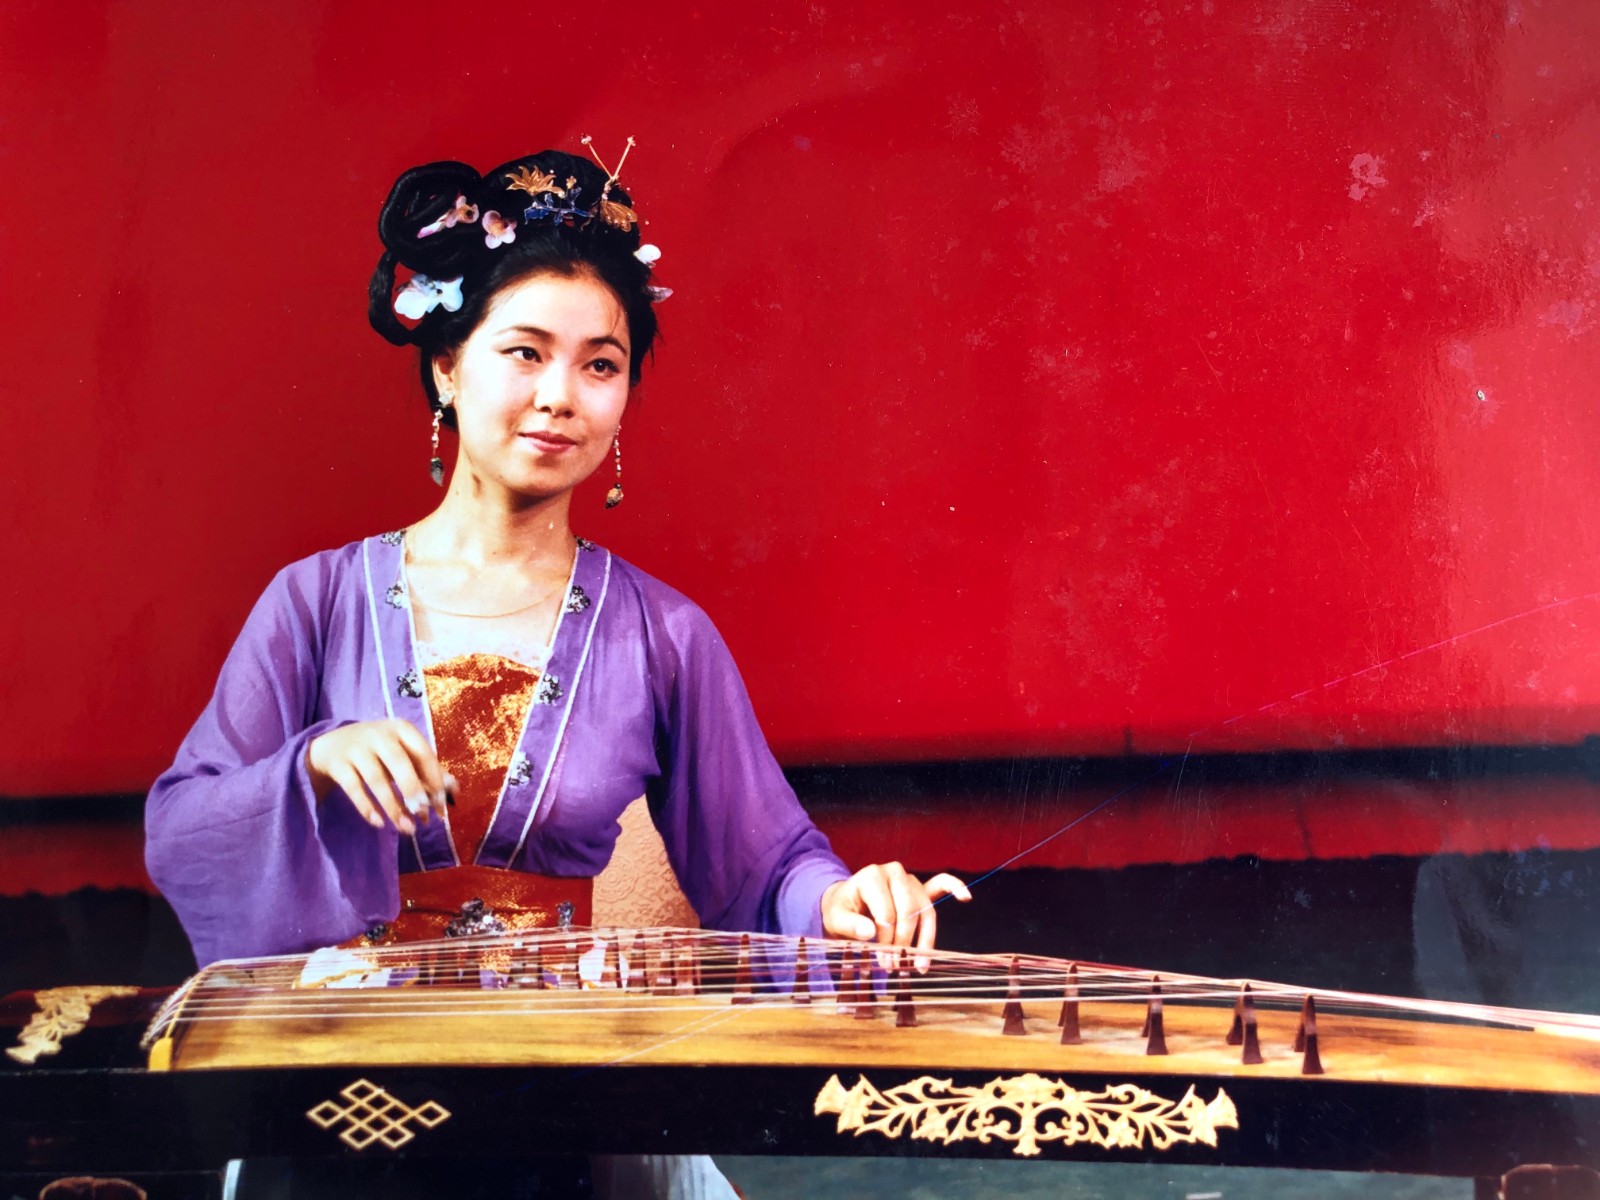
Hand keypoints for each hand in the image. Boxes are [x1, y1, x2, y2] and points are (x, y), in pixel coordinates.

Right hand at [306, 719, 449, 836]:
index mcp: (401, 729)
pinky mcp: (337, 763)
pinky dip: (367, 807)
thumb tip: (454, 792)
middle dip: (413, 790)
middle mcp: (379, 735)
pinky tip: (379, 824)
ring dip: (393, 807)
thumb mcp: (403, 752)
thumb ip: (427, 769)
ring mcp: (356, 748)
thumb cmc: (378, 751)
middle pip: (399, 763)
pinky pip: (353, 788)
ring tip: (406, 828)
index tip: (440, 807)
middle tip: (423, 816)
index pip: (423, 754)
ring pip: (376, 779)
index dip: (434, 781)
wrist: (330, 745)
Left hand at [821, 863, 971, 970]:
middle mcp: (895, 873)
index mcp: (873, 876)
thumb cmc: (842, 910)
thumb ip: (850, 925)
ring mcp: (910, 880)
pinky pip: (940, 885)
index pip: (887, 912)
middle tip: (896, 967)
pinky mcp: (920, 888)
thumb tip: (870, 932)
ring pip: (925, 910)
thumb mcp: (836, 918)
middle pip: (909, 911)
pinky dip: (954, 887)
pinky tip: (965, 897)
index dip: (886, 940)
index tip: (882, 962)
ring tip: (920, 966)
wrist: (844, 903)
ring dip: (925, 940)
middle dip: (904, 942)